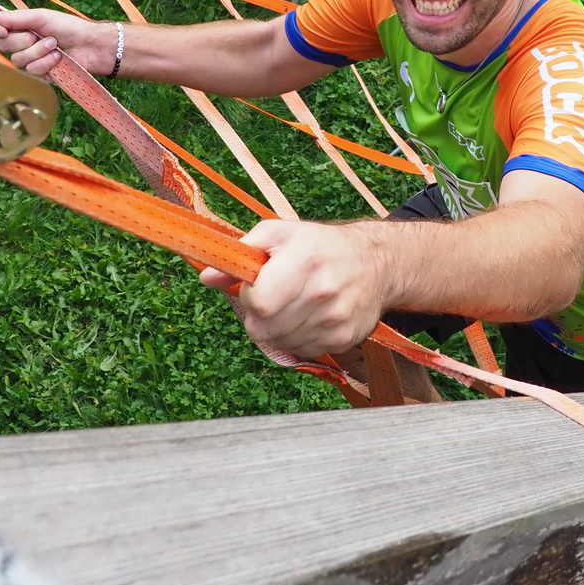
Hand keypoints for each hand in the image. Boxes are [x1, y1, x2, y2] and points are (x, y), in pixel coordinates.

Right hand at [0, 8, 110, 76]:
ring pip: (17, 61)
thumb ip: (14, 18)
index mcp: (18, 27)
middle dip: (23, 41)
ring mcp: (28, 60)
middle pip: (3, 46)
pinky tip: (58, 58)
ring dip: (38, 52)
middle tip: (41, 35)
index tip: (3, 30)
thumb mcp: (40, 18)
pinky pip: (31, 71)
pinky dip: (46, 63)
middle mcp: (19, 44)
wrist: (90, 45)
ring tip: (54, 45)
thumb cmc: (68, 27)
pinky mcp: (38, 75)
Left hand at [199, 220, 388, 357]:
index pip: (260, 302)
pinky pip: (300, 350)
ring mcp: (335, 320)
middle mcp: (323, 292)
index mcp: (305, 260)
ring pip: (279, 342)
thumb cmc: (319, 245)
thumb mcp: (279, 234)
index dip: (250, 296)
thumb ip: (241, 252)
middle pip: (264, 328)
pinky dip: (295, 337)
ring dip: (276, 328)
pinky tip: (307, 316)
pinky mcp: (343, 340)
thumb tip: (207, 278)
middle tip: (272, 296)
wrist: (376, 263)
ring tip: (292, 304)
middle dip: (259, 315)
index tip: (257, 285)